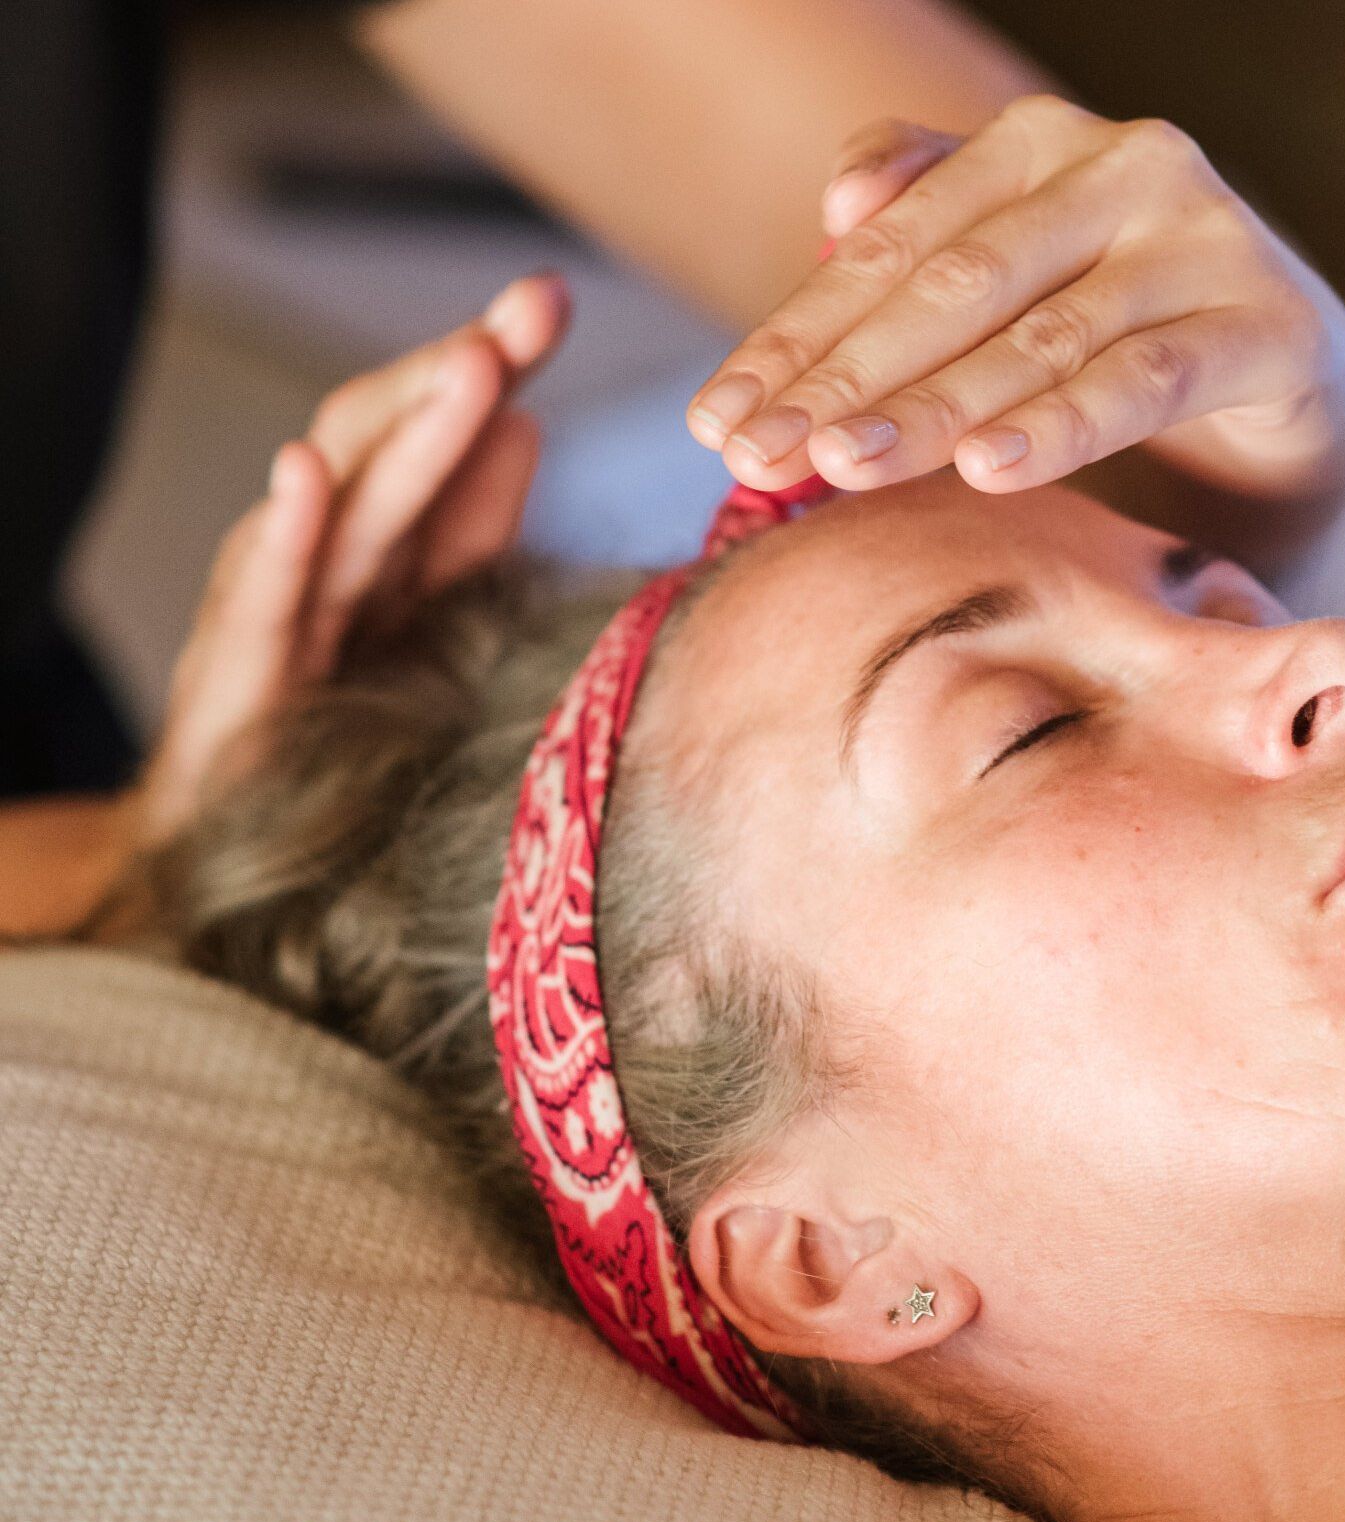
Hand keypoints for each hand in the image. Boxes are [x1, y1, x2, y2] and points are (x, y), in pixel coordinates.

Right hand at [134, 273, 568, 846]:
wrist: (240, 845)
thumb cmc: (338, 725)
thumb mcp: (429, 619)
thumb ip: (472, 530)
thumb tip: (529, 427)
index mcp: (389, 546)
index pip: (440, 438)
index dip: (491, 367)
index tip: (548, 298)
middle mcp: (332, 559)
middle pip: (394, 447)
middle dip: (461, 374)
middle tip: (530, 311)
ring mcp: (283, 608)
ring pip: (351, 507)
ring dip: (409, 432)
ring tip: (472, 368)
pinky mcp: (242, 674)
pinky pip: (265, 598)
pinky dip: (284, 535)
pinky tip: (301, 474)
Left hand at [685, 98, 1344, 502]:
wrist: (1290, 370)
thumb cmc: (1124, 323)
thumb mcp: (1016, 273)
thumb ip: (928, 221)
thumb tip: (835, 203)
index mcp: (1035, 146)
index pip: (889, 249)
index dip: (794, 337)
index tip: (715, 420)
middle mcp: (1120, 168)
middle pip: (952, 288)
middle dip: (843, 380)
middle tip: (757, 456)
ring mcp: (1200, 240)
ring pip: (1038, 339)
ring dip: (931, 409)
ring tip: (842, 467)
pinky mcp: (1267, 324)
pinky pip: (1145, 378)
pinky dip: (1064, 423)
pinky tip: (987, 465)